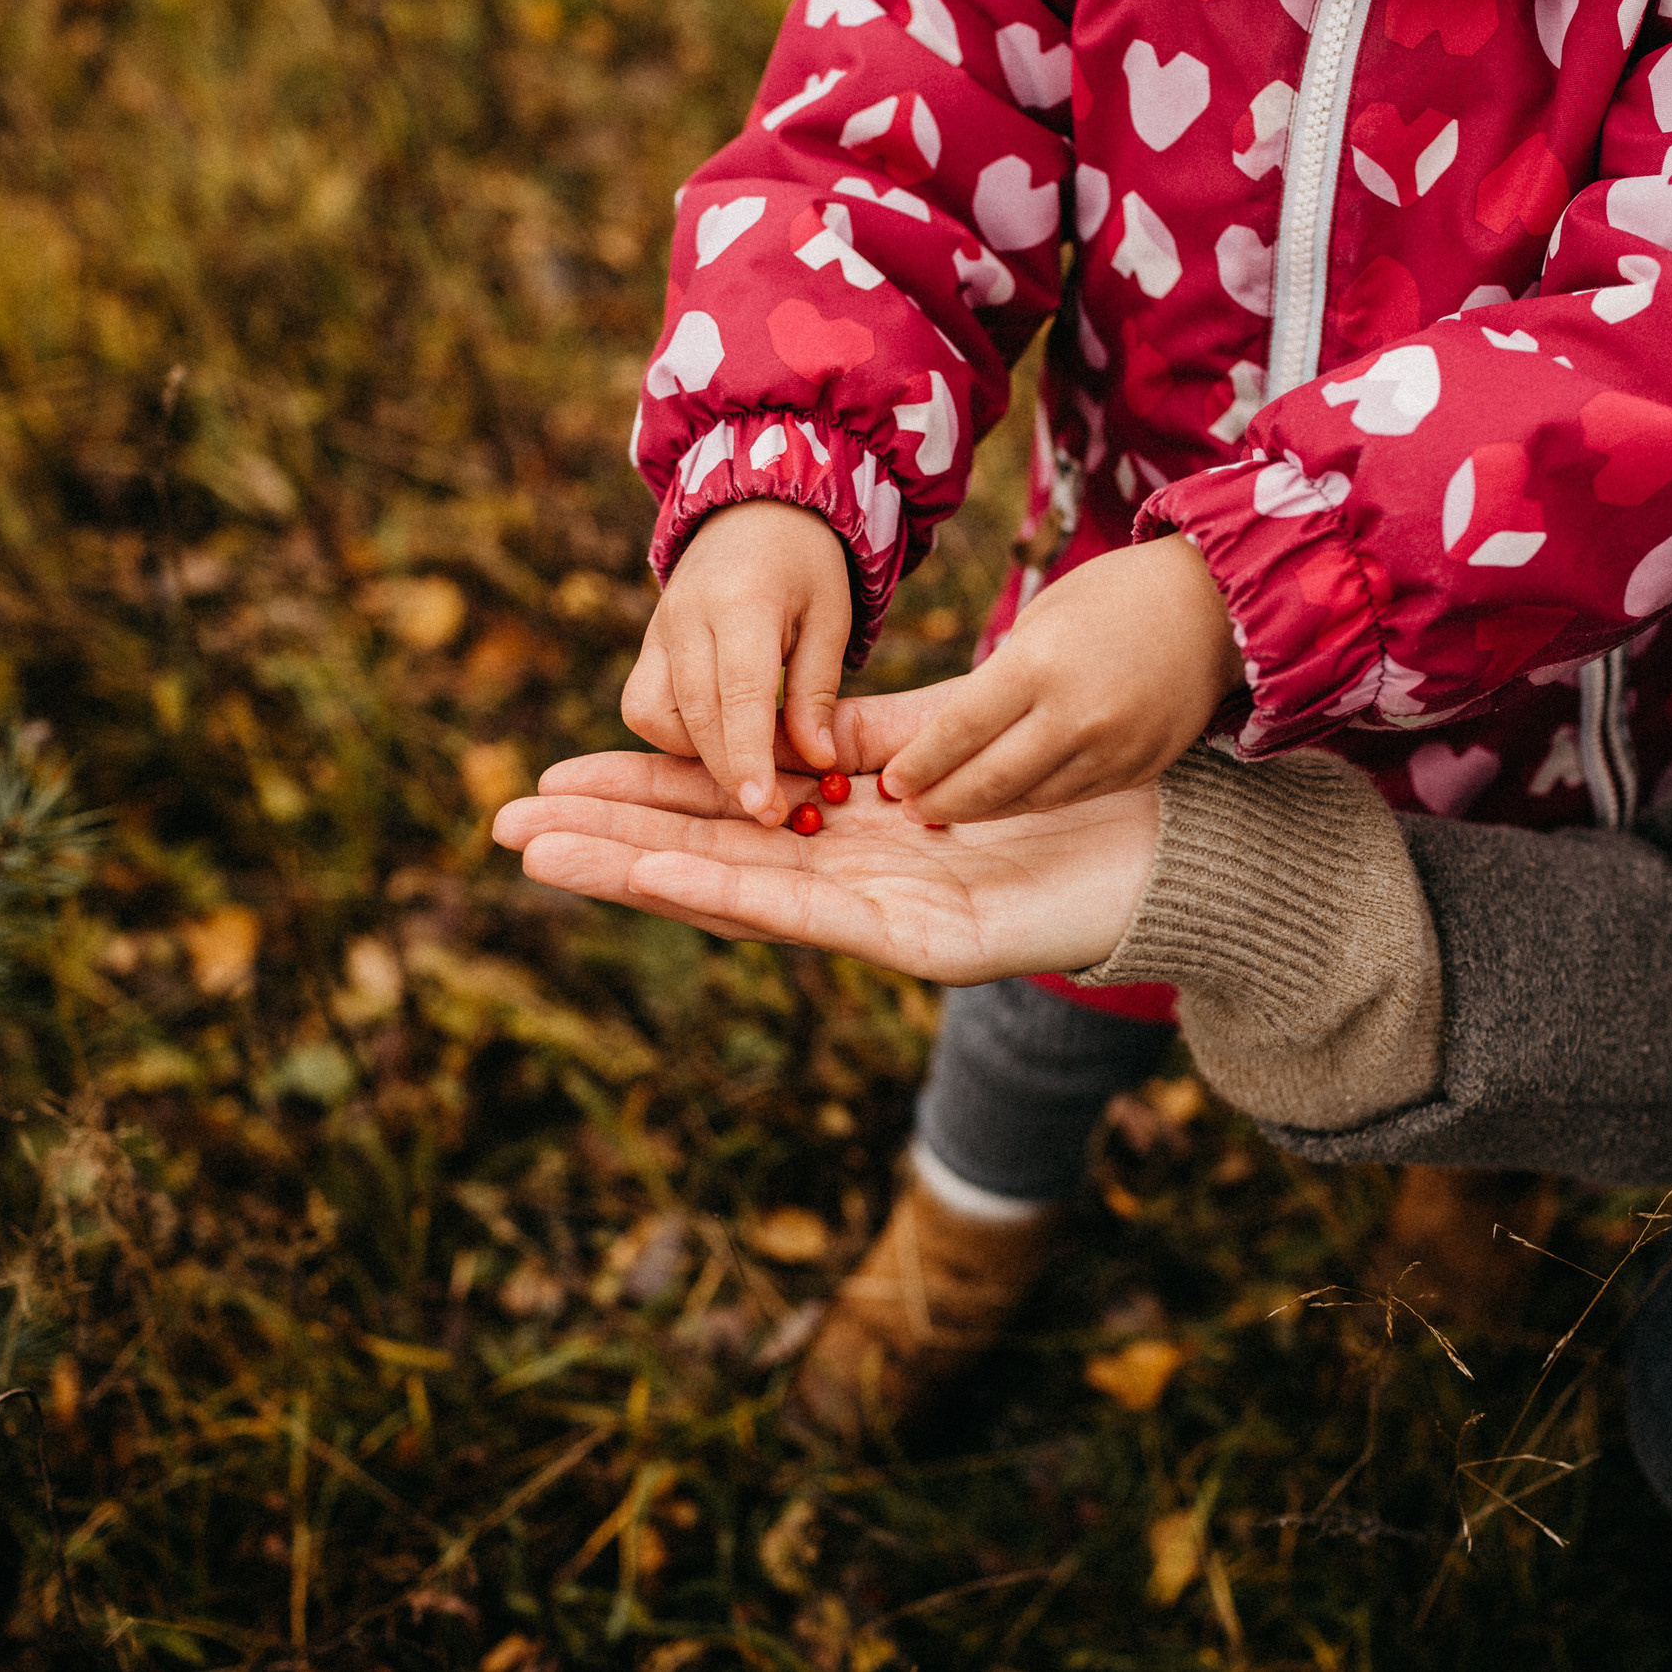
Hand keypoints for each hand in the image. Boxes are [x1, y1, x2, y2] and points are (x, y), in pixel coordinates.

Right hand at [491, 752, 1159, 982]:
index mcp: (851, 837)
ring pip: (734, 891)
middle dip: (606, 841)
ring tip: (545, 852)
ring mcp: (877, 921)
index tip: (556, 775)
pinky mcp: (918, 945)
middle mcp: (850, 885)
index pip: (723, 814)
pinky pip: (808, 912)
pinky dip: (727, 890)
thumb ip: (865, 741)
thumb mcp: (944, 746)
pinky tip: (658, 873)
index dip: (639, 797)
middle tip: (502, 825)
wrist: (1169, 846)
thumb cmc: (1063, 799)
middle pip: (706, 856)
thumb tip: (787, 726)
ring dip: (635, 872)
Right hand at [619, 500, 851, 827]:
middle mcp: (685, 617)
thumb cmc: (805, 567)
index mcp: (741, 602)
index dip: (748, 757)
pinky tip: (719, 738)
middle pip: (694, 715)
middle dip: (728, 772)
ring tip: (748, 763)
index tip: (762, 808)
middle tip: (770, 813)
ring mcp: (657, 630)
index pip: (737, 694)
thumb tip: (818, 763)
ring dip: (696, 753)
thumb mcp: (831, 618)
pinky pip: (643, 706)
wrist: (752, 512)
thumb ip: (817, 691)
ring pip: (653, 716)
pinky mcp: (646, 645)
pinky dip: (675, 736)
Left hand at [879, 536, 1242, 823]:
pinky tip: (1003, 800)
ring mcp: (1112, 749)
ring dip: (981, 809)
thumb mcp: (1039, 623)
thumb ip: (993, 682)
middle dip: (941, 798)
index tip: (891, 782)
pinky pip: (1069, 797)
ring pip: (1028, 799)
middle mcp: (1077, 714)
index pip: (959, 730)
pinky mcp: (1138, 770)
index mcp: (1039, 664)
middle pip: (989, 779)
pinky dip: (1029, 802)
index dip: (920, 764)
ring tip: (946, 808)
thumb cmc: (1110, 601)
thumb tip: (933, 734)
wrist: (1214, 607)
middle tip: (909, 806)